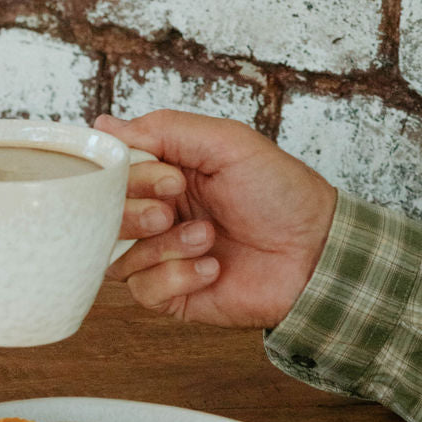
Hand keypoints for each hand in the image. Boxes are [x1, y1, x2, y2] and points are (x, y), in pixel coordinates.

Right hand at [95, 110, 337, 328]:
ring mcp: (163, 256)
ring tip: (207, 238)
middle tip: (171, 212)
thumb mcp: (227, 143)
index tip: (170, 179)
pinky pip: (143, 290)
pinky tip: (212, 268)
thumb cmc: (281, 193)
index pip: (112, 174)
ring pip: (118, 255)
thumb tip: (104, 126)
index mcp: (165, 175)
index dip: (129, 178)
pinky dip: (175, 277)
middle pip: (104, 216)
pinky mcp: (173, 294)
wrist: (317, 252)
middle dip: (135, 214)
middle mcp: (158, 214)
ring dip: (162, 246)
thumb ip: (166, 129)